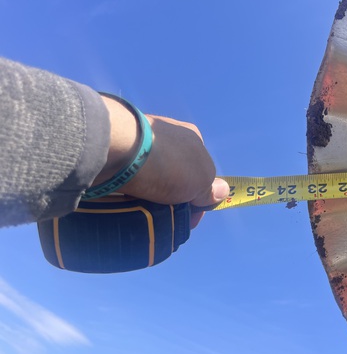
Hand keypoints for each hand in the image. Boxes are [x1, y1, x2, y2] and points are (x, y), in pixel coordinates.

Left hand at [94, 95, 228, 227]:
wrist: (118, 150)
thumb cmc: (168, 164)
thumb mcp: (201, 179)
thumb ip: (211, 189)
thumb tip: (222, 192)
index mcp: (192, 137)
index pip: (202, 171)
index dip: (200, 197)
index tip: (191, 217)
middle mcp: (168, 136)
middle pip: (177, 175)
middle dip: (175, 197)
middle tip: (168, 215)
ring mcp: (141, 143)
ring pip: (153, 178)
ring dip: (152, 197)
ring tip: (146, 211)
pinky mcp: (117, 152)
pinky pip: (130, 178)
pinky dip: (132, 191)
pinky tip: (129, 201)